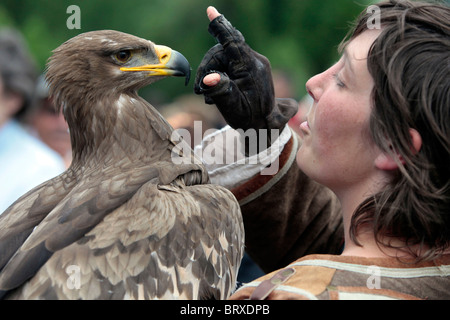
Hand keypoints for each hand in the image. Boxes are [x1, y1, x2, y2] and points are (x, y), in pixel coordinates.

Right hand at [194, 7, 297, 134]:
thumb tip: (208, 78)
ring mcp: (255, 62)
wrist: (265, 125)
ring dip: (213, 71)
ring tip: (209, 94)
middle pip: (222, 52)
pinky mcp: (253, 66)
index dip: (220, 27)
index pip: (232, 42)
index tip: (210, 11)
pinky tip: (219, 85)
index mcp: (250, 68)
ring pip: (224, 56)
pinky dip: (221, 71)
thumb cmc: (248, 118)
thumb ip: (220, 91)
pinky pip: (232, 59)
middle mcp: (255, 60)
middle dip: (207, 67)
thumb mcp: (232, 108)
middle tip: (199, 90)